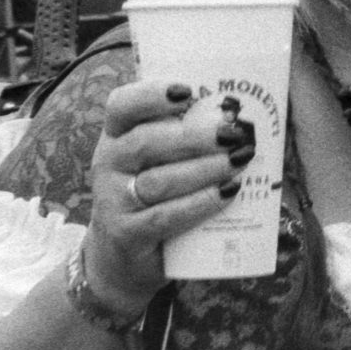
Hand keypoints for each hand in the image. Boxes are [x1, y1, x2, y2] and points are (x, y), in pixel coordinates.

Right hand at [82, 80, 248, 316]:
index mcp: (115, 137)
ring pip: (159, 181)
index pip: (121, 106)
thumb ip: (184, 140)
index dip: (151, 95)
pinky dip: (199, 204)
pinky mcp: (127, 234)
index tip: (188, 91)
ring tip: (240, 160)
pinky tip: (228, 193)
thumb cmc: (152, 196)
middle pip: (146, 142)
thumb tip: (243, 118)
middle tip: (234, 133)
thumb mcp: (157, 163)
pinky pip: (164, 216)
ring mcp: (113, 200)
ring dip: (204, 169)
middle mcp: (107, 164)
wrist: (122, 258)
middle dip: (194, 136)